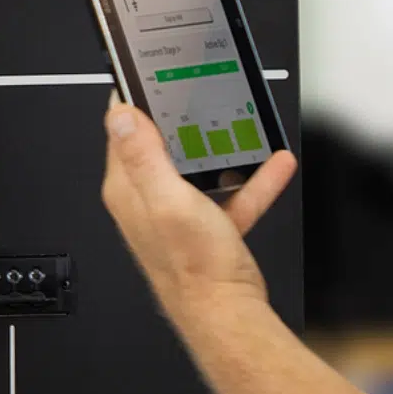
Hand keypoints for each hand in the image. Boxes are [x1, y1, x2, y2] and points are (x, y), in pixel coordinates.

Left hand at [100, 99, 297, 324]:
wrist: (228, 316)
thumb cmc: (195, 268)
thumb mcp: (168, 200)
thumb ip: (143, 156)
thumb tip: (120, 115)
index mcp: (129, 189)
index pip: (121, 131)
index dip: (135, 101)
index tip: (151, 77)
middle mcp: (146, 201)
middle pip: (161, 145)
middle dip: (183, 119)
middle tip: (201, 94)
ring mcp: (176, 214)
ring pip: (197, 168)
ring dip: (222, 148)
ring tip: (242, 127)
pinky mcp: (205, 228)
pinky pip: (227, 194)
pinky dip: (248, 179)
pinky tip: (271, 165)